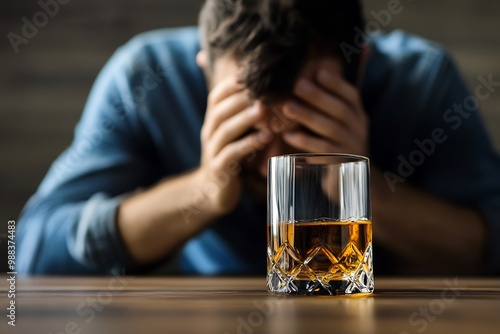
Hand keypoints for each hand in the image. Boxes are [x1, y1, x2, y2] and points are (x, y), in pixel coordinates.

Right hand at [198, 76, 264, 215]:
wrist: (212, 192)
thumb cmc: (230, 158)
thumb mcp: (234, 135)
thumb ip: (243, 115)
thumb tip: (263, 91)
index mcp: (213, 123)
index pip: (216, 97)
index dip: (231, 84)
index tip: (250, 72)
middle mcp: (209, 134)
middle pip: (220, 111)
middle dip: (240, 98)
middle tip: (261, 89)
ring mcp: (212, 152)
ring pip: (226, 131)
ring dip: (245, 118)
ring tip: (264, 110)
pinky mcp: (219, 170)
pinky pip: (232, 154)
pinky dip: (248, 145)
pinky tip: (265, 138)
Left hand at [282, 60, 368, 156]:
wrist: (350, 181)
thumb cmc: (337, 145)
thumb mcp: (340, 124)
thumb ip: (329, 104)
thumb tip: (317, 72)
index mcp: (358, 116)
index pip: (351, 96)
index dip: (336, 83)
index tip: (319, 71)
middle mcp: (358, 130)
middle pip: (340, 110)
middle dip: (318, 96)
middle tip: (297, 84)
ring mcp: (351, 148)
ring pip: (331, 129)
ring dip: (308, 116)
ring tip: (287, 107)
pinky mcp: (340, 165)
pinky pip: (323, 152)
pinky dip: (305, 142)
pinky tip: (288, 135)